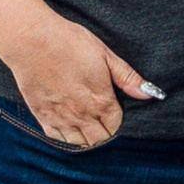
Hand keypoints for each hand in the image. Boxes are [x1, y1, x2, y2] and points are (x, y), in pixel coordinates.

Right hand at [1, 9, 164, 147]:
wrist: (33, 41)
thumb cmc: (70, 42)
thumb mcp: (105, 54)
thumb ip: (127, 77)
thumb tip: (149, 93)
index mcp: (101, 100)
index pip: (116, 124)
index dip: (117, 116)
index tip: (113, 106)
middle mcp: (82, 115)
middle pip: (100, 138)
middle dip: (104, 129)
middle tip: (101, 114)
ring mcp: (61, 118)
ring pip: (79, 142)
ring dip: (86, 135)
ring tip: (86, 120)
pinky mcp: (43, 116)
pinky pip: (58, 138)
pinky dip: (65, 135)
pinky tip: (67, 121)